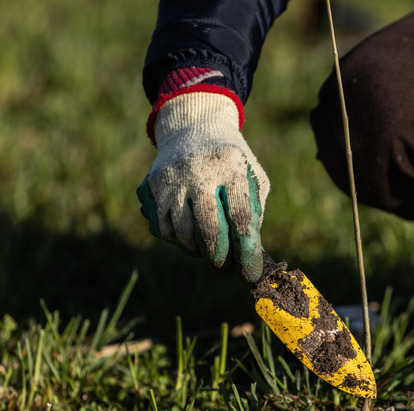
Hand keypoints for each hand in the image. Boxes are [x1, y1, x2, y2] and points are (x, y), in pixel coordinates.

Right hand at [137, 91, 269, 282]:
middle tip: (226, 270)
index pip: (240, 216)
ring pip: (183, 234)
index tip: (250, 273)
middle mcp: (200, 170)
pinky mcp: (153, 185)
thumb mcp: (254, 178)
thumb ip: (255, 213)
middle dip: (220, 259)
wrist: (195, 128)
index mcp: (233, 167)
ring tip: (210, 251)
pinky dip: (178, 241)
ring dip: (198, 252)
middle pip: (209, 229)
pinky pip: (163, 229)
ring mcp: (173, 178)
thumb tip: (252, 256)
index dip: (246, 250)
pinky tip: (190, 236)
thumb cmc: (233, 163)